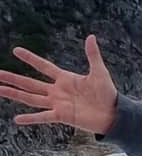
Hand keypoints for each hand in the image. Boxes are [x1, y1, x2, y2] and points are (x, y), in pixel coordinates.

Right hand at [0, 34, 118, 134]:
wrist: (113, 113)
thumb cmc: (107, 92)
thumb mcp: (99, 71)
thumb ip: (93, 55)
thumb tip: (91, 36)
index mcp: (65, 78)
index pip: (43, 66)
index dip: (30, 58)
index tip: (15, 50)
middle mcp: (57, 91)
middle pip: (30, 83)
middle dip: (13, 78)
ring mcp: (57, 104)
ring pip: (31, 98)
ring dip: (14, 94)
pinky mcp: (61, 116)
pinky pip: (43, 117)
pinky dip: (31, 118)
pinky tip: (16, 119)